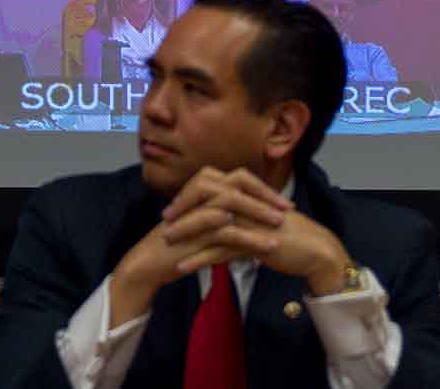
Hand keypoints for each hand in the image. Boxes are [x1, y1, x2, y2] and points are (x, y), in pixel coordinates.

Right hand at [112, 169, 290, 302]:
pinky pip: (228, 231)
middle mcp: (200, 193)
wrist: (151, 261)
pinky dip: (250, 238)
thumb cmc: (179, 244)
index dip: (263, 189)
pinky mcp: (196, 232)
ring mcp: (197, 210)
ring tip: (282, 226)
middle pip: (239, 183)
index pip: (239, 178)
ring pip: (234, 203)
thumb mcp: (203, 225)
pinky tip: (267, 246)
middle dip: (265, 195)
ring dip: (261, 214)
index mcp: (203, 187)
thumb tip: (251, 217)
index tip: (284, 203)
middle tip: (288, 209)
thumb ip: (223, 216)